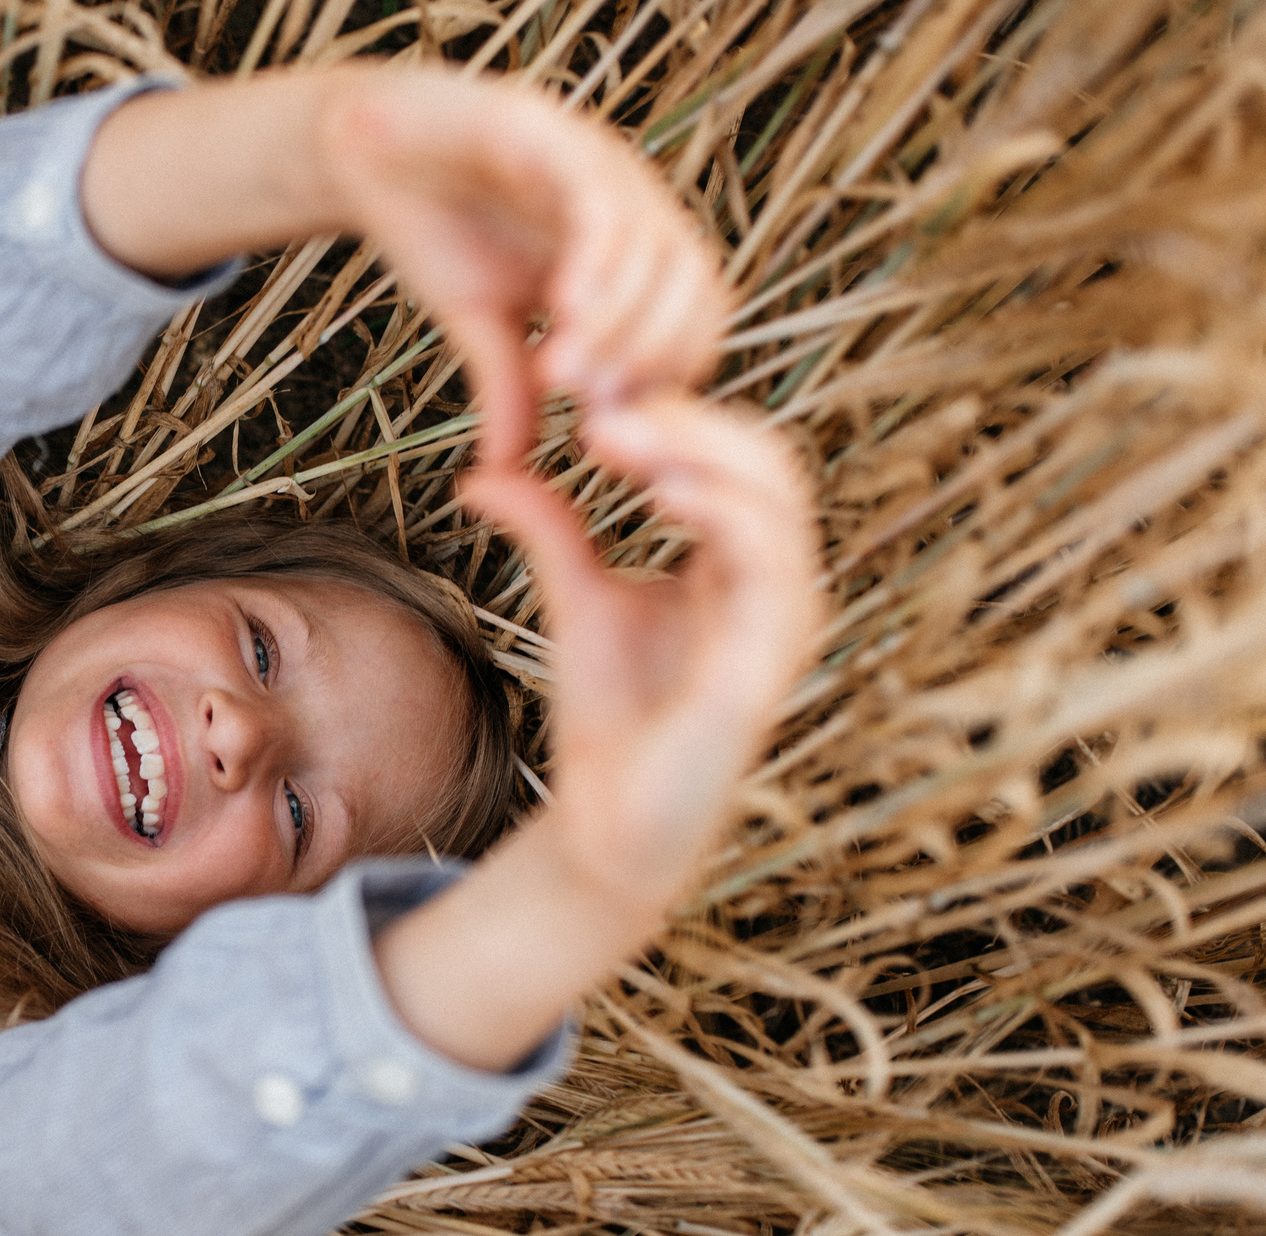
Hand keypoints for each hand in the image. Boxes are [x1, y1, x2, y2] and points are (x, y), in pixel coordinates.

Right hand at [315, 72, 729, 490]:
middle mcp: (634, 205)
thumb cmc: (435, 230)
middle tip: (590, 414)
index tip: (603, 434)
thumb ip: (508, 390)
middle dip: (648, 360)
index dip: (660, 384)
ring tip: (559, 375)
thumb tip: (506, 472)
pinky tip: (561, 310)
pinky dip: (594, 262)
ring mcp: (603, 165)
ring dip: (618, 323)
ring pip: (657, 251)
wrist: (369, 150)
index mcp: (631, 251)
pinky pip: (601, 203)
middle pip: (696, 289)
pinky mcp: (557, 136)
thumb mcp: (478, 326)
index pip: (692, 324)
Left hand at [374, 397, 819, 1069]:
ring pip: (776, 500)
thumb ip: (549, 529)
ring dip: (699, 450)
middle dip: (687, 415)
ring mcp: (783, 626)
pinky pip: (767, 570)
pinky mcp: (764, 668)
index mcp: (749, 562)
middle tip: (600, 390)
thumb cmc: (612, 714)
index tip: (589, 382)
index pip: (738, 456)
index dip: (673, 410)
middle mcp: (781, 586)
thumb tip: (482, 470)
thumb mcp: (575, 598)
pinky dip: (720, 515)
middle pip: (767, 461)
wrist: (610, 824)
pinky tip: (658, 489)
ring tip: (617, 428)